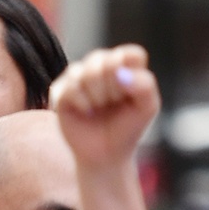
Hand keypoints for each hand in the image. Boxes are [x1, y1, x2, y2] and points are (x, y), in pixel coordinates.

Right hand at [50, 46, 159, 166]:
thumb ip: (145, 85)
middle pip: (107, 61)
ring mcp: (79, 75)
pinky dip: (83, 103)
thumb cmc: (127, 128)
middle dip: (114, 89)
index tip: (131, 95)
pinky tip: (86, 112)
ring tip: (99, 108)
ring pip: (87, 72)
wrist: (106, 155)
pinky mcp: (61, 89)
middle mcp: (100, 65)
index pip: (132, 54)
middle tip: (114, 104)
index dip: (132, 75)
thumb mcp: (147, 107)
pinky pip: (72, 87)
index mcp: (125, 64)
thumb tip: (121, 73)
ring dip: (98, 96)